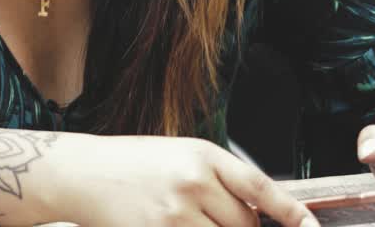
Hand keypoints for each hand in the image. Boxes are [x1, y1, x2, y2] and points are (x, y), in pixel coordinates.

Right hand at [74, 135, 317, 226]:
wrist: (82, 173)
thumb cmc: (133, 163)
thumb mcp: (183, 155)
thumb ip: (221, 181)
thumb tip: (258, 214)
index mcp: (203, 156)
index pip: (260, 189)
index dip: (292, 214)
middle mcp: (191, 184)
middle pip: (245, 226)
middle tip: (222, 222)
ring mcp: (173, 217)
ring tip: (200, 222)